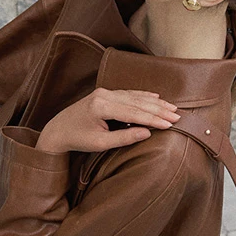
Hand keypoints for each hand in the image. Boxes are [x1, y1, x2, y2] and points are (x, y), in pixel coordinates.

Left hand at [36, 87, 179, 152]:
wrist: (57, 130)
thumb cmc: (78, 139)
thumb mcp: (101, 143)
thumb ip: (124, 137)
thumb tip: (147, 133)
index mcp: (101, 106)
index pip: (134, 112)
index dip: (153, 119)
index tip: (170, 124)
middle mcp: (103, 95)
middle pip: (137, 102)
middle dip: (158, 109)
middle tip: (177, 116)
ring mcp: (104, 92)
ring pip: (134, 96)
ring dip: (154, 102)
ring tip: (171, 108)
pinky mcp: (104, 94)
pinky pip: (128, 93)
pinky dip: (143, 96)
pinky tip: (155, 97)